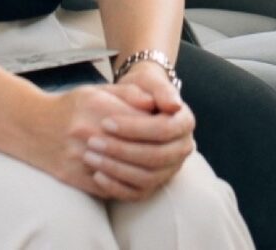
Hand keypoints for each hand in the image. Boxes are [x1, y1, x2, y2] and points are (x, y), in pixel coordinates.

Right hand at [2, 84, 156, 197]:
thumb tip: (155, 104)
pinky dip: (126, 185)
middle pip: (137, 150)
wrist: (31, 127)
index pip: (142, 121)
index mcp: (97, 108)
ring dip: (145, 171)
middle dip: (157, 151)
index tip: (167, 128)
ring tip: (157, 167)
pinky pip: (109, 188)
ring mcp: (81, 158)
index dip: (159, 127)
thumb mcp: (99, 91)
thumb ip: (129, 94)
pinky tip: (136, 179)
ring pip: (126, 173)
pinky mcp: (76, 177)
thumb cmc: (70, 107)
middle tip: (168, 151)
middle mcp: (89, 133)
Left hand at [83, 62, 195, 199]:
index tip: (105, 122)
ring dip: (117, 169)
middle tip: (93, 142)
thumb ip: (160, 89)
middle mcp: (183, 148)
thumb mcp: (148, 81)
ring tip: (90, 157)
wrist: (138, 103)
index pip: (163, 129)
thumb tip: (173, 105)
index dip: (134, 128)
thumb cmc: (142, 89)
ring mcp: (171, 168)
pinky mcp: (156, 184)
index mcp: (184, 122)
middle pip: (156, 156)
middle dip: (122, 150)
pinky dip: (117, 187)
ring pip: (148, 177)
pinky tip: (97, 176)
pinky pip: (139, 193)